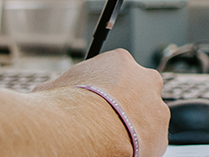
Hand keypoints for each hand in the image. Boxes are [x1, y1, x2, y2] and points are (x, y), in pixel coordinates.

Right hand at [37, 50, 167, 156]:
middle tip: (106, 119)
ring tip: (111, 138)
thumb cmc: (69, 106)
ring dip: (132, 126)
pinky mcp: (162, 136)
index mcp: (120, 60)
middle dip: (125, 104)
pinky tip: (119, 149)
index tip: (96, 99)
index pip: (117, 70)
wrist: (86, 132)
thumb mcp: (54, 87)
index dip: (105, 87)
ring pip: (146, 117)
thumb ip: (63, 87)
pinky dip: (137, 146)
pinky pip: (150, 141)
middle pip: (138, 90)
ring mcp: (157, 107)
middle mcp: (145, 79)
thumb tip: (46, 93)